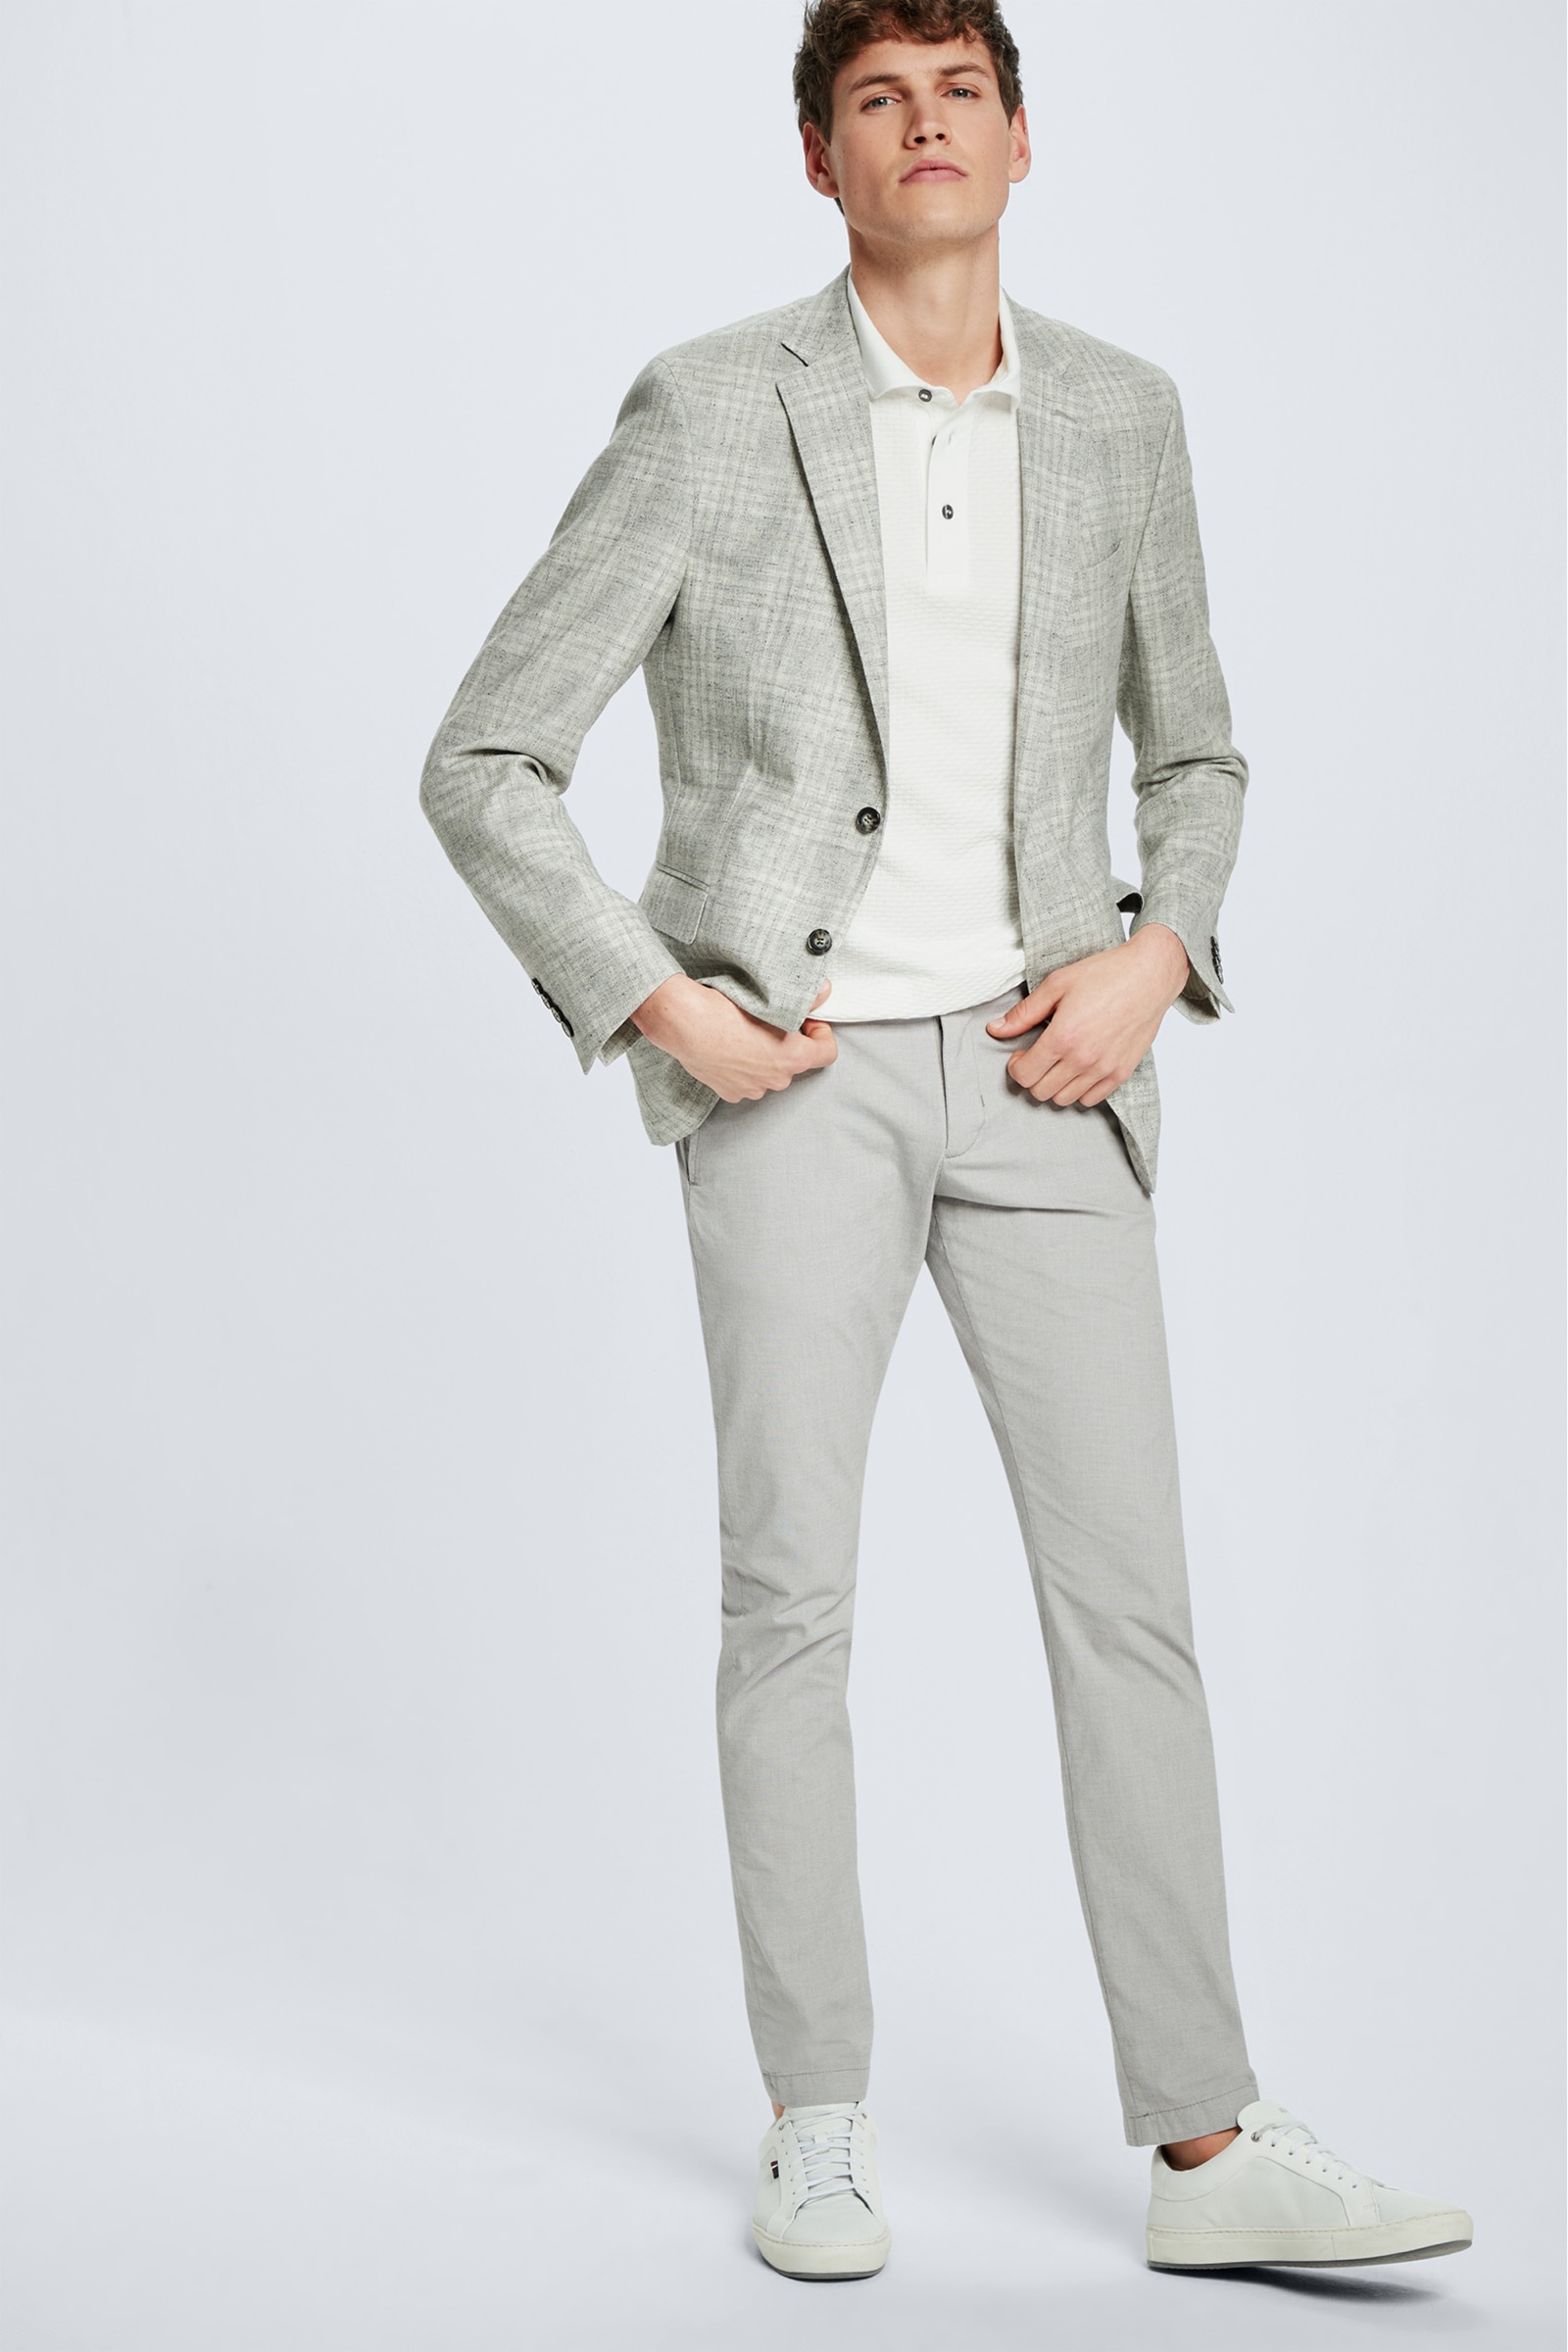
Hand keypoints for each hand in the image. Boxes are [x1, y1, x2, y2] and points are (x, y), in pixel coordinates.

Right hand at [631, 975, 836, 1100]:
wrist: (683, 1023)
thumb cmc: (724, 1010)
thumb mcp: (770, 999)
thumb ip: (806, 999)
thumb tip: (825, 991)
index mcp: (792, 1058)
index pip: (827, 1053)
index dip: (820, 1032)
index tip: (807, 1019)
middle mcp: (775, 1080)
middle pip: (795, 1061)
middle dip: (789, 1041)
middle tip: (773, 1019)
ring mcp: (751, 1089)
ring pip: (769, 1071)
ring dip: (764, 1055)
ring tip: (746, 1031)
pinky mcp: (729, 1092)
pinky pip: (745, 1079)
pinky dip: (742, 1065)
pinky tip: (729, 1046)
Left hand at [984, 924, 1188, 1105]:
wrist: (1150, 975)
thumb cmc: (1107, 974)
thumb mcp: (1057, 984)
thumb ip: (1024, 1012)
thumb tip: (996, 1030)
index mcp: (1063, 1037)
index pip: (1024, 1075)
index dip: (1016, 1067)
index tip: (1021, 1054)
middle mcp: (1083, 1059)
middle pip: (1041, 1092)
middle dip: (1032, 1077)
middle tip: (1038, 1057)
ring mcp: (1104, 1069)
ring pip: (1064, 1100)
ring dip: (1054, 1085)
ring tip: (1059, 1062)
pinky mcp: (1122, 1072)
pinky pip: (1091, 1100)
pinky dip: (1079, 1090)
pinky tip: (1079, 1069)